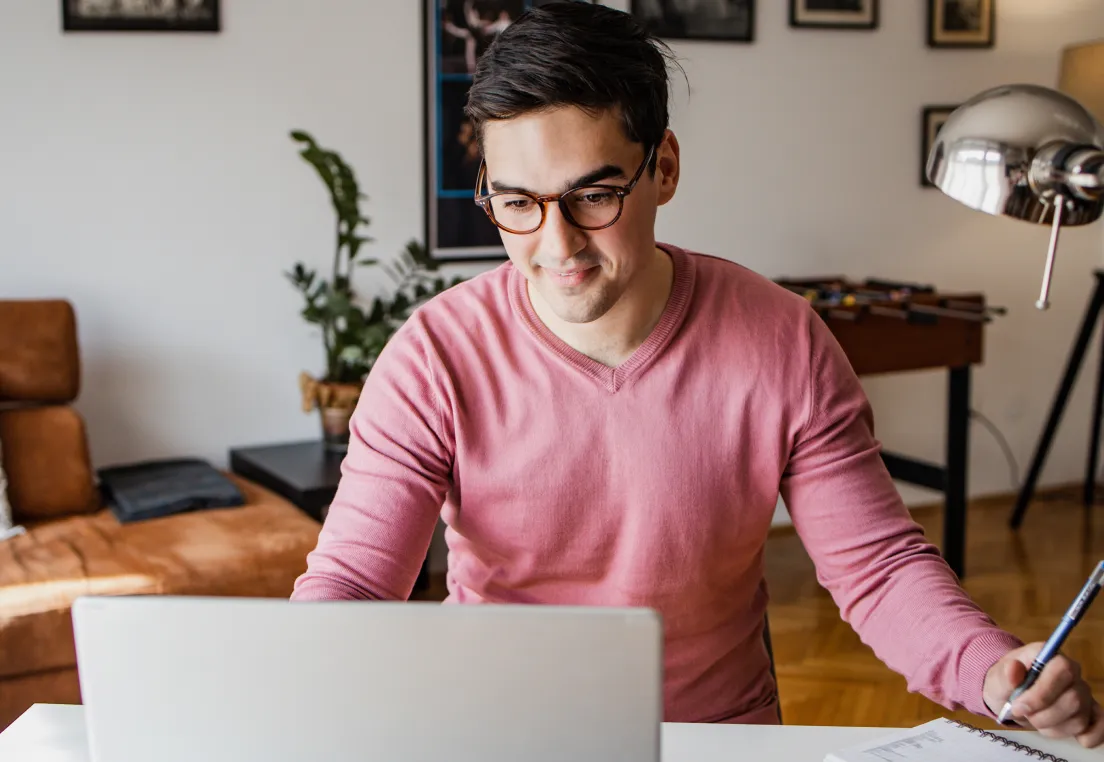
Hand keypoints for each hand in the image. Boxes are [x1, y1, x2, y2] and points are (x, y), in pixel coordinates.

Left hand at [983, 642, 1103, 747]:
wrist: (1010, 695)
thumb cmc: (1005, 683)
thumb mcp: (996, 678)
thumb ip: (1005, 674)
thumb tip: (1014, 668)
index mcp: (1050, 656)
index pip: (1062, 670)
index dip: (1042, 693)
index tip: (1019, 706)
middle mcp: (1072, 672)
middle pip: (1073, 700)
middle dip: (1044, 715)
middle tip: (1022, 714)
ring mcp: (1082, 693)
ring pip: (1079, 718)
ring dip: (1052, 728)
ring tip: (1034, 720)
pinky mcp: (1088, 712)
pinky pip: (1099, 726)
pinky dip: (1088, 736)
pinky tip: (1075, 737)